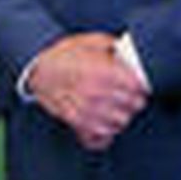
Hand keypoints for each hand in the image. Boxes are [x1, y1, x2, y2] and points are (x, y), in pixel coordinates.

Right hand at [27, 32, 149, 150]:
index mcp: (104, 72)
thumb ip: (114, 46)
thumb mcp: (91, 41)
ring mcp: (87, 111)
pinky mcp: (77, 123)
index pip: (137, 88)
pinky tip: (106, 122)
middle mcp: (97, 94)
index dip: (141, 85)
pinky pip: (101, 138)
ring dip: (122, 115)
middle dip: (134, 100)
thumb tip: (130, 52)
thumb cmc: (64, 54)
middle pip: (132, 106)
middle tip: (131, 94)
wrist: (39, 70)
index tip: (140, 83)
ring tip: (118, 107)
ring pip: (120, 123)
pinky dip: (107, 133)